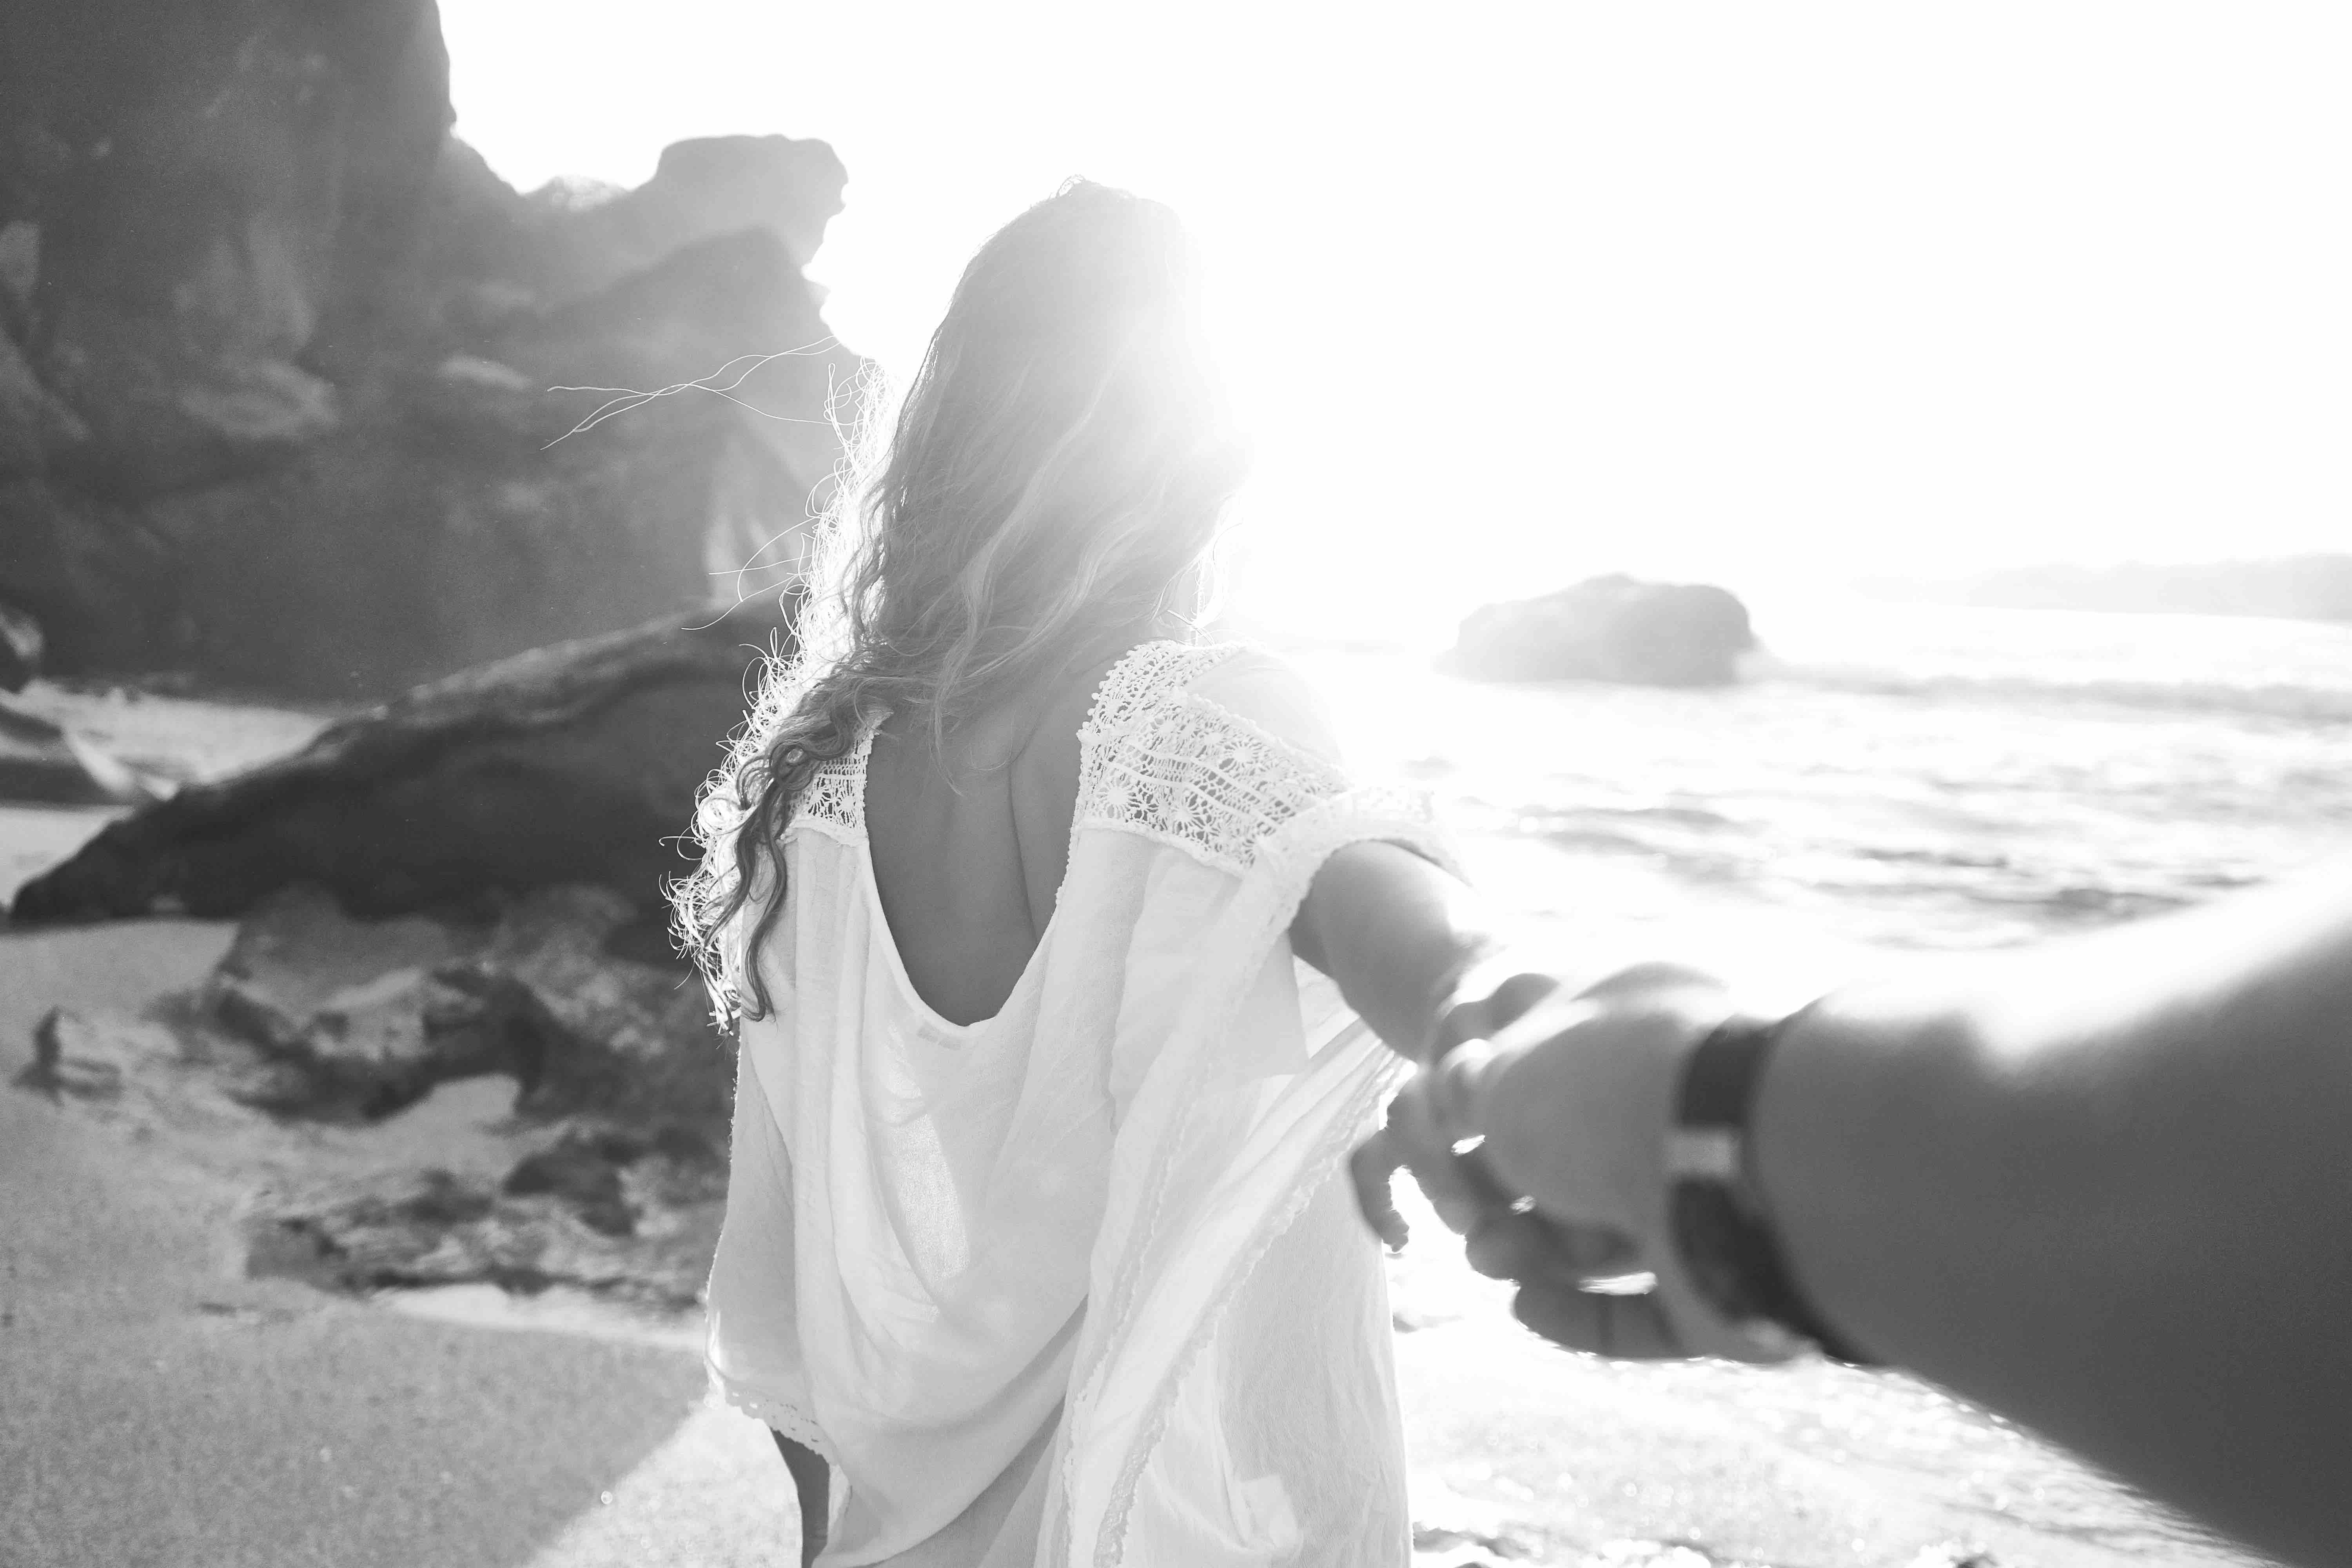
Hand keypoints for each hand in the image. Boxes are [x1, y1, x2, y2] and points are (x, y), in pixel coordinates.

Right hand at [1361, 962, 1799, 1361]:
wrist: (1731, 1161)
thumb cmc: (1604, 1094)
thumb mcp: (1500, 1074)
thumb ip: (1464, 1093)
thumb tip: (1456, 1104)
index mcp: (1635, 1030)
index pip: (1543, 1068)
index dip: (1478, 1106)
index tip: (1442, 1131)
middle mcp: (1675, 1108)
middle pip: (1568, 1164)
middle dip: (1499, 1190)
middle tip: (1464, 1210)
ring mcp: (1704, 1199)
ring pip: (1600, 1237)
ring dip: (1528, 1250)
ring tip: (1487, 1256)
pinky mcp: (1718, 1285)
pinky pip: (1639, 1313)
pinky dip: (1577, 1316)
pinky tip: (1524, 1307)